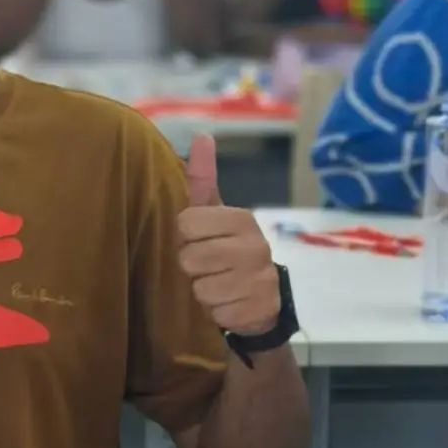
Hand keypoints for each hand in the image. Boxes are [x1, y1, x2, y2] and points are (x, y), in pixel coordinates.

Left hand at [177, 134, 279, 335]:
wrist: (262, 297)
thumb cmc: (227, 248)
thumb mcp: (214, 213)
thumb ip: (202, 178)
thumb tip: (202, 134)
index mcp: (242, 218)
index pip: (185, 224)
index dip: (186, 236)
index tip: (200, 239)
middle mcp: (256, 246)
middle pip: (189, 259)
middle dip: (192, 266)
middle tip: (209, 265)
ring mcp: (261, 280)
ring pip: (201, 289)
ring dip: (204, 290)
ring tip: (220, 283)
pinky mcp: (261, 310)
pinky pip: (217, 313)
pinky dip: (218, 312)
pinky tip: (232, 302)